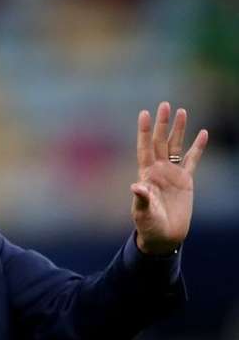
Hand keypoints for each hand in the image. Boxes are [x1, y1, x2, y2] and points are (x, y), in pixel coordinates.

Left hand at [131, 102, 207, 254]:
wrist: (164, 235)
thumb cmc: (148, 225)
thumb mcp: (142, 213)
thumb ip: (141, 199)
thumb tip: (135, 187)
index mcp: (145, 175)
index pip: (144, 148)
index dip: (145, 131)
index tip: (144, 114)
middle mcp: (158, 170)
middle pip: (160, 142)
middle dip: (163, 124)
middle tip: (165, 104)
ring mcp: (172, 174)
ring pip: (176, 146)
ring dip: (179, 130)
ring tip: (182, 111)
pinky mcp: (186, 180)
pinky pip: (192, 160)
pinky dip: (198, 147)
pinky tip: (203, 133)